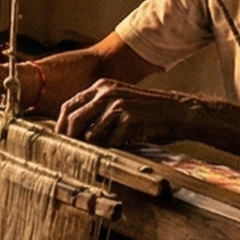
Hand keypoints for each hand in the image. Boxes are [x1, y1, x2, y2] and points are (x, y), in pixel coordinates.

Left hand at [56, 80, 198, 146]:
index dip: (61, 125)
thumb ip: (97, 110)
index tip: (61, 140)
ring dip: (99, 146)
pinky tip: (129, 142)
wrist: (178, 112)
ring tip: (113, 144)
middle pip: (74, 120)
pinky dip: (117, 147)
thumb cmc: (147, 113)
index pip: (69, 106)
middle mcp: (106, 93)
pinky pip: (112, 142)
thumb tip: (72, 130)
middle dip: (72, 139)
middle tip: (75, 152)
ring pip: (92, 135)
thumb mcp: (119, 102)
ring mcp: (117, 105)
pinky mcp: (129, 118)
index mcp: (101, 87)